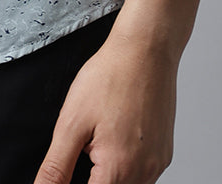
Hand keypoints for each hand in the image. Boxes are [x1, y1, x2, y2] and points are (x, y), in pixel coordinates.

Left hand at [34, 25, 176, 183]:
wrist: (146, 49)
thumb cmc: (111, 77)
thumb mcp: (71, 122)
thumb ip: (56, 167)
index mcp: (118, 170)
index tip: (69, 166)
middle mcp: (144, 174)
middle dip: (91, 176)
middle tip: (85, 145)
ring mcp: (157, 165)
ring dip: (108, 172)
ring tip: (100, 135)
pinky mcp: (164, 154)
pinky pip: (142, 173)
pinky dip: (125, 164)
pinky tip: (116, 135)